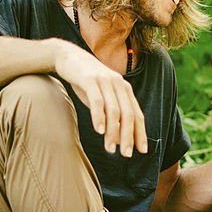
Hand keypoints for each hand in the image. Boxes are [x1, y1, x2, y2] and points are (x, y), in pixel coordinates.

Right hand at [54, 41, 147, 156]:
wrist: (68, 57)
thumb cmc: (87, 82)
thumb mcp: (102, 97)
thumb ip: (111, 113)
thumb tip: (117, 137)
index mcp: (125, 90)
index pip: (137, 114)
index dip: (140, 133)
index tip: (142, 151)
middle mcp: (119, 84)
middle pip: (129, 115)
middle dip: (129, 136)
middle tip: (126, 154)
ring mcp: (105, 81)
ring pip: (114, 111)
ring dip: (113, 132)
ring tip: (111, 149)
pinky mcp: (90, 80)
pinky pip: (98, 101)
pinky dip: (100, 117)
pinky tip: (99, 131)